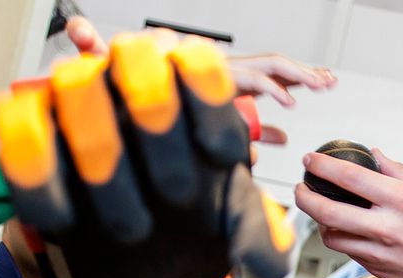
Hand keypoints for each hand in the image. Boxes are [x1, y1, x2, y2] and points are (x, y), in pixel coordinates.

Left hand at [66, 17, 335, 145]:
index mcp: (201, 70)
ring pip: (270, 75)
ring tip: (326, 84)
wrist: (124, 89)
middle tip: (324, 82)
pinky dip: (276, 104)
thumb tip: (76, 29)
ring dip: (299, 79)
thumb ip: (94, 52)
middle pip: (268, 66)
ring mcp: (223, 82)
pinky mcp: (223, 96)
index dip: (270, 85)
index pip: (247, 73)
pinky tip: (289, 123)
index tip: (289, 101)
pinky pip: (257, 97)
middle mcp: (216, 72)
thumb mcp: (108, 72)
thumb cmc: (120, 83)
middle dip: (299, 73)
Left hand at [294, 148, 402, 277]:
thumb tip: (374, 154)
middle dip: (304, 197)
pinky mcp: (372, 267)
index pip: (351, 176)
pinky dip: (338, 237)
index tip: (310, 160)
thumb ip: (397, 172)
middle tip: (300, 188)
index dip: (323, 167)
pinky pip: (344, 249)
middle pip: (328, 210)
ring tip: (321, 210)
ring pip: (330, 234)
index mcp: (401, 199)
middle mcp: (386, 225)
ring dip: (319, 222)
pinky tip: (341, 228)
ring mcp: (376, 250)